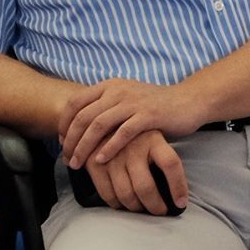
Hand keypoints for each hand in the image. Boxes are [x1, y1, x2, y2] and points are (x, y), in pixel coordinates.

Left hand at [59, 78, 203, 169]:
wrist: (188, 101)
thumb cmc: (154, 105)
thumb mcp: (126, 99)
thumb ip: (105, 107)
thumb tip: (78, 127)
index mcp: (110, 85)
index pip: (75, 103)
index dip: (63, 124)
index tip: (61, 143)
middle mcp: (119, 91)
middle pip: (83, 116)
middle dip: (70, 141)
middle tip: (67, 159)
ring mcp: (133, 102)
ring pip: (98, 125)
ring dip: (84, 147)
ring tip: (78, 164)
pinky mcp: (148, 116)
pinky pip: (122, 133)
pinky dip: (108, 148)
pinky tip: (101, 161)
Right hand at [85, 128, 189, 214]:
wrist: (101, 118)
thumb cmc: (136, 134)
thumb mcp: (152, 136)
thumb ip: (162, 156)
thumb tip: (176, 189)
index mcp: (153, 138)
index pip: (171, 164)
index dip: (178, 186)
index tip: (181, 204)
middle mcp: (133, 147)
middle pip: (146, 187)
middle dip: (155, 206)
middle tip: (160, 212)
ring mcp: (113, 156)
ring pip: (126, 194)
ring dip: (136, 208)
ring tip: (143, 209)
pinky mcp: (95, 164)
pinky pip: (108, 194)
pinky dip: (117, 204)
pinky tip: (124, 204)